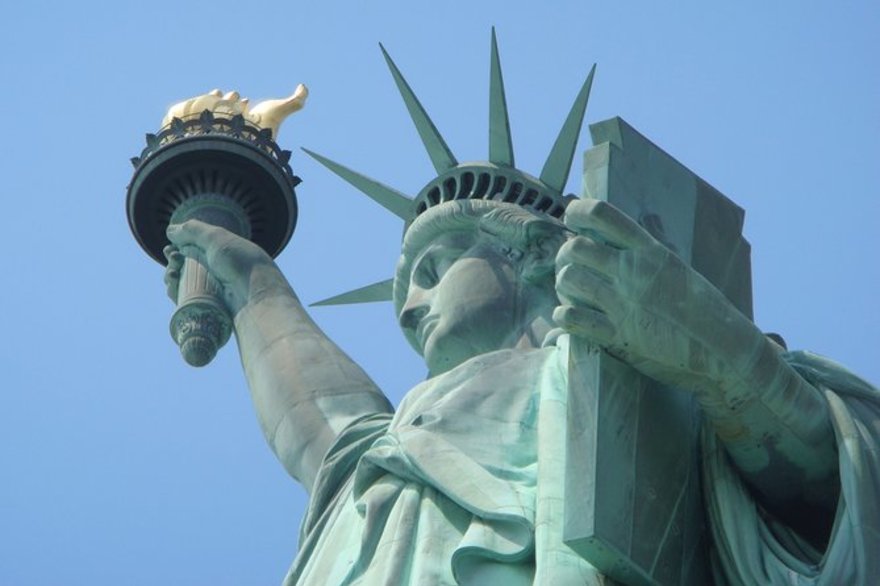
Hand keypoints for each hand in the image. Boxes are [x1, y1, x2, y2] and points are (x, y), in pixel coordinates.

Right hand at [164, 220, 289, 314]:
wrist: (257, 297)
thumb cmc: (241, 264)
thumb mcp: (217, 239)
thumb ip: (193, 230)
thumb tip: (170, 230)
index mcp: (222, 254)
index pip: (193, 250)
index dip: (178, 249)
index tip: (170, 249)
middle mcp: (217, 271)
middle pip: (185, 267)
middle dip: (173, 263)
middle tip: (174, 261)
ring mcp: (213, 290)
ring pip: (183, 284)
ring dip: (171, 278)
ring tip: (172, 274)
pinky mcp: (209, 308)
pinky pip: (186, 301)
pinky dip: (176, 294)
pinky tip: (172, 288)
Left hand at [554, 198, 761, 391]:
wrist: (724, 351)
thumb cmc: (704, 308)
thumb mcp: (681, 267)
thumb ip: (659, 241)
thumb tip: (648, 217)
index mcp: (650, 251)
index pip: (603, 215)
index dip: (578, 212)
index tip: (571, 219)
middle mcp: (633, 272)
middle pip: (575, 247)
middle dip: (565, 255)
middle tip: (571, 266)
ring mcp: (623, 304)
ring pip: (568, 279)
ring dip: (563, 285)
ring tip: (571, 292)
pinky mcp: (617, 336)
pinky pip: (572, 318)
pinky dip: (562, 316)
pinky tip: (569, 317)